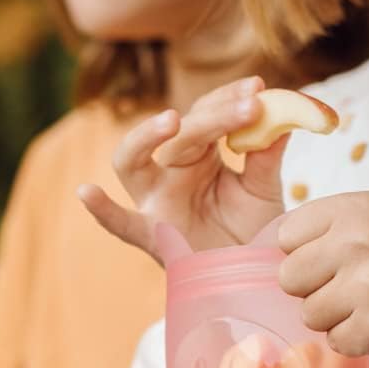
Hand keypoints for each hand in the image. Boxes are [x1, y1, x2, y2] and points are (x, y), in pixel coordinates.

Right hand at [78, 76, 287, 260]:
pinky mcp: (151, 236)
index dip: (228, 98)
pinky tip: (86, 193)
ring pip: (131, 161)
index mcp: (199, 155)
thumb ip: (266, 154)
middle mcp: (170, 173)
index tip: (259, 88)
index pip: (205, 114)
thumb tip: (282, 114)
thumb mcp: (264, 190)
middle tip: (248, 106)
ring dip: (144, 137)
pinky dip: (102, 210)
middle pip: (177, 134)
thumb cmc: (253, 232)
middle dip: (211, 115)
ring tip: (170, 120)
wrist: (251, 279)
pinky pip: (122, 224)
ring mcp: (155, 201)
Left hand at [278, 191, 368, 359]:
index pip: (286, 237)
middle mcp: (359, 241)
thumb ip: (329, 231)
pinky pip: (336, 341)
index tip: (334, 258)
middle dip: (315, 288)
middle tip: (354, 285)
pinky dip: (358, 340)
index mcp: (356, 209)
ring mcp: (367, 284)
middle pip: (289, 277)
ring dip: (337, 317)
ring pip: (309, 314)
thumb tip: (271, 252)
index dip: (306, 253)